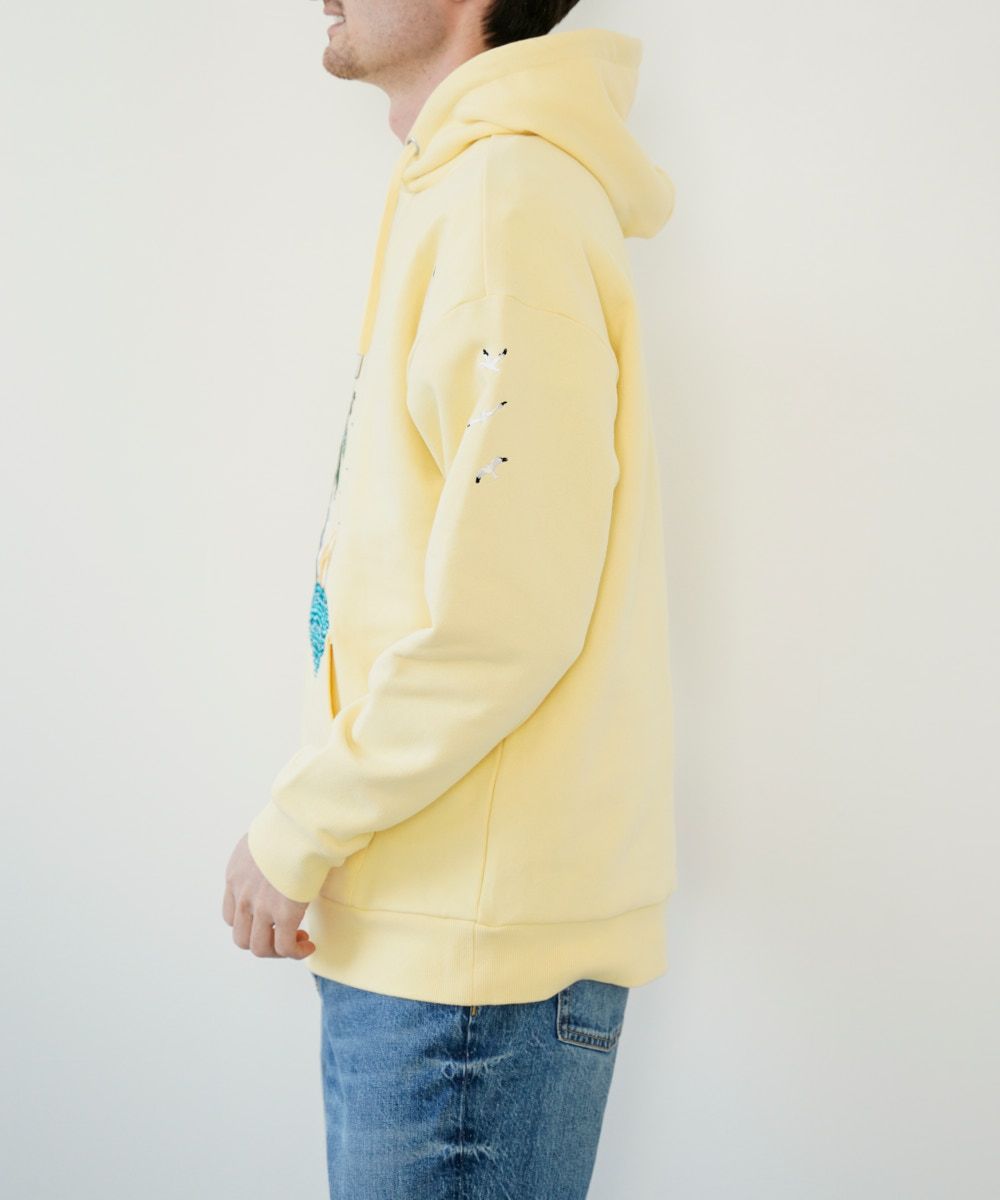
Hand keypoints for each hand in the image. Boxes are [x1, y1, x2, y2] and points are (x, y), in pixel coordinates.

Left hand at [222, 834, 315, 958]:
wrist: (300, 825)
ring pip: (259, 948)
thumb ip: (266, 854)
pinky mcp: (284, 914)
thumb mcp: (265, 838)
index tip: (271, 920)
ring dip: (278, 951)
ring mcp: (261, 907)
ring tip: (299, 941)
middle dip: (263, 941)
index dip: (251, 923)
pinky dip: (296, 953)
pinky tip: (309, 945)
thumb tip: (284, 856)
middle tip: (285, 933)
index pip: (231, 915)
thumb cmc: (290, 825)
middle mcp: (243, 895)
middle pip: (241, 937)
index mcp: (235, 875)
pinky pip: (285, 947)